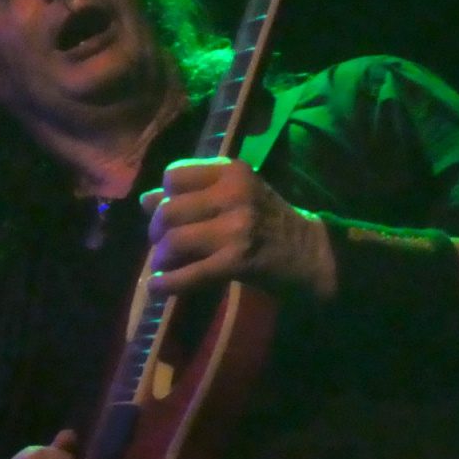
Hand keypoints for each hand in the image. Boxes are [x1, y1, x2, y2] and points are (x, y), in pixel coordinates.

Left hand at [140, 157, 334, 298]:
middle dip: (157, 231)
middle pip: (168, 210)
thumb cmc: (271, 220)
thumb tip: (146, 199)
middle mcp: (233, 194)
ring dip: (161, 257)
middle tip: (162, 245)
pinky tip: (158, 287)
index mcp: (233, 171)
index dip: (164, 196)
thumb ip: (194, 194)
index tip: (168, 212)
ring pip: (174, 240)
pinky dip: (167, 283)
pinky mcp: (237, 261)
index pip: (175, 175)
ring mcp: (236, 228)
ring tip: (163, 265)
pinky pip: (190, 273)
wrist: (312, 253)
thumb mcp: (237, 195)